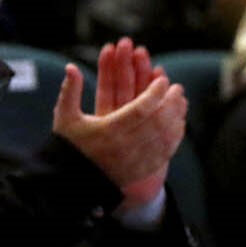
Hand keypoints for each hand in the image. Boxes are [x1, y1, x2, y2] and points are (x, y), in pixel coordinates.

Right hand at [53, 39, 187, 209]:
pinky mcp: (141, 170)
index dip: (154, 93)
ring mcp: (135, 160)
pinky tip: (178, 123)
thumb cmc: (70, 145)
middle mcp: (124, 146)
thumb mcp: (65, 117)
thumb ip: (70, 91)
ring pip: (164, 137)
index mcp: (108, 130)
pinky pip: (165, 152)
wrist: (74, 180)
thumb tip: (72, 66)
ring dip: (176, 117)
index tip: (163, 80)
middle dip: (171, 102)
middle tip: (177, 88)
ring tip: (180, 101)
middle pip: (158, 122)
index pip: (140, 109)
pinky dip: (175, 136)